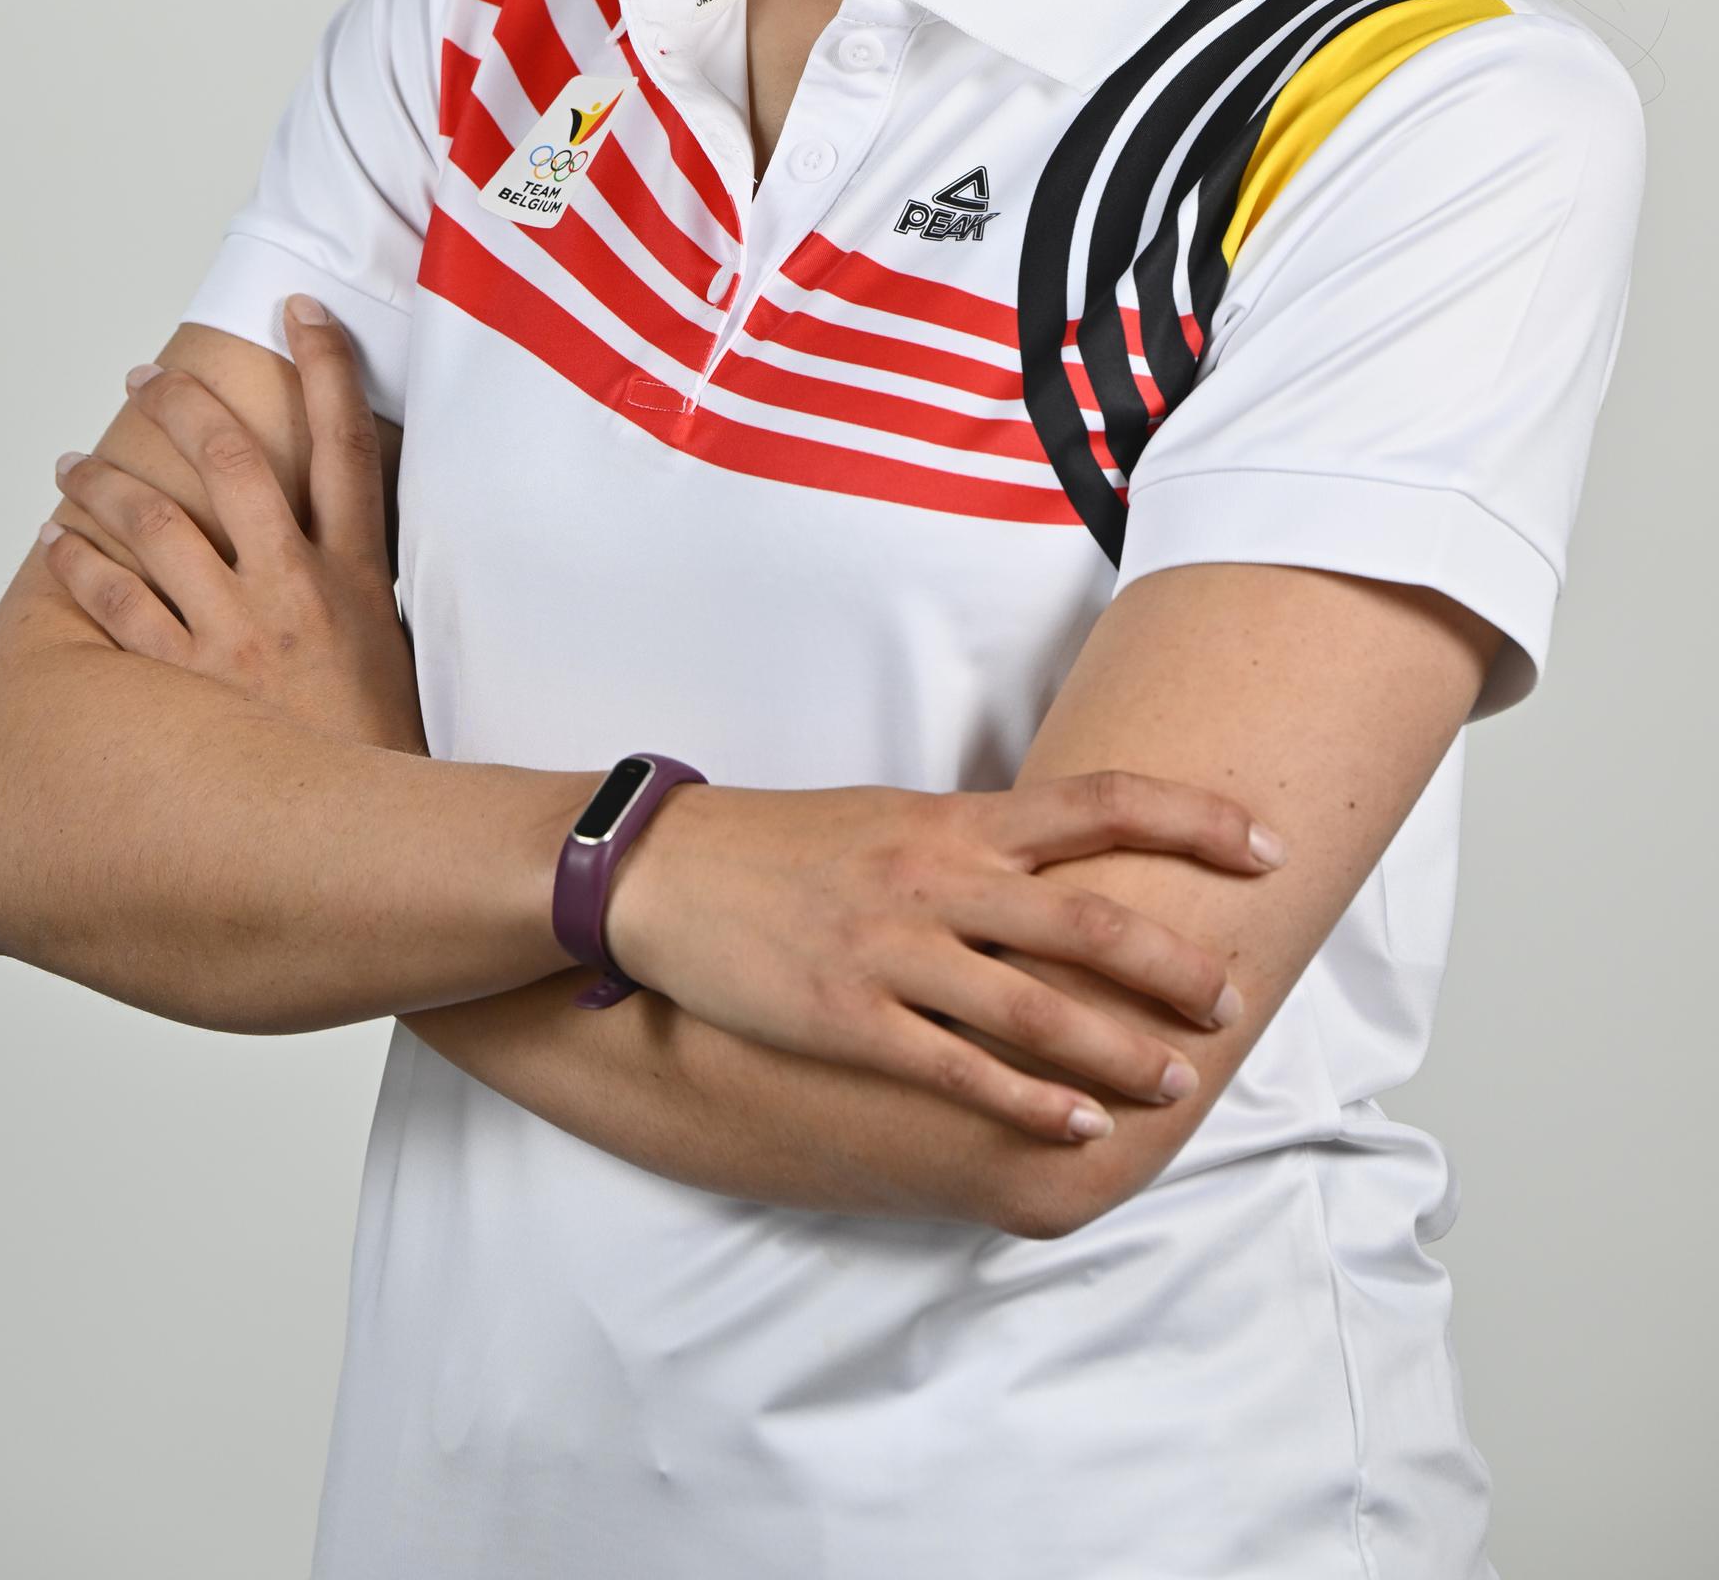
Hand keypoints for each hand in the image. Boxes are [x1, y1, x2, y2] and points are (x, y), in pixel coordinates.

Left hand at [40, 295, 426, 755]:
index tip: (302, 313)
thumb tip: (336, 542)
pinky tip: (57, 548)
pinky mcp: (187, 683)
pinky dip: (80, 570)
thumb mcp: (392, 651)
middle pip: (236, 461)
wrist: (366, 837)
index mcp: (357, 575)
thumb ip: (358, 588)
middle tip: (147, 378)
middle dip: (185, 406)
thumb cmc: (377, 749)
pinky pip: (117, 608)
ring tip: (73, 462)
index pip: (347, 445)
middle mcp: (295, 589)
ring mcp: (237, 632)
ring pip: (157, 525)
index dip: (327, 367)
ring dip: (106, 484)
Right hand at [602, 770, 1281, 1147]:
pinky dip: (1027, 1102)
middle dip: (1177, 964)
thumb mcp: (893, 819)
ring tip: (1178, 1083)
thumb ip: (978, 843)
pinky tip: (1077, 1128)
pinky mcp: (849, 1017)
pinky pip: (956, 1068)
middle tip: (1233, 1002)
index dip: (1193, 821)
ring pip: (1035, 1003)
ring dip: (1119, 1050)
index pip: (1101, 802)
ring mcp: (895, 949)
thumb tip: (1063, 862)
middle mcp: (939, 878)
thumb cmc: (786, 844)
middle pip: (1089, 916)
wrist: (665, 870)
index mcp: (956, 822)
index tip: (1265, 847)